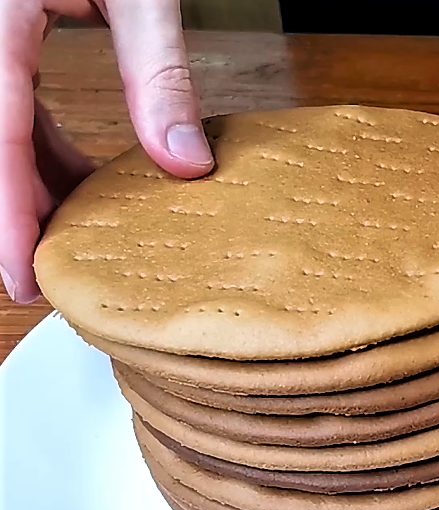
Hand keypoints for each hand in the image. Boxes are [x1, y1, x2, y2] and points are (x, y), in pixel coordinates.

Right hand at [3, 1, 211, 302]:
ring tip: (84, 225)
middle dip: (12, 206)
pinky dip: (35, 142)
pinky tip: (80, 174)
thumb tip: (186, 165)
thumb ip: (159, 71)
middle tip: (47, 271)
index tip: (22, 275)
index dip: (4, 212)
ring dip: (31, 177)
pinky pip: (4, 100)